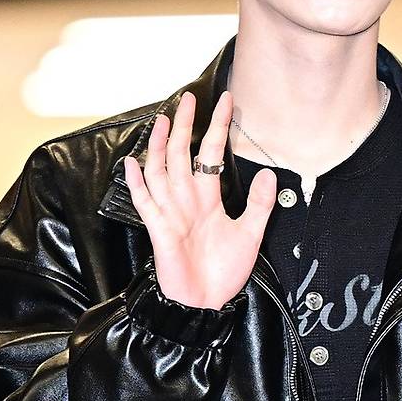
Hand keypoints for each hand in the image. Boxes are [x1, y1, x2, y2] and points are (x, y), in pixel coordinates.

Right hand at [123, 90, 276, 308]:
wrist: (206, 303)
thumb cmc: (224, 271)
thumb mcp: (251, 233)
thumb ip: (259, 204)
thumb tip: (270, 174)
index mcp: (208, 197)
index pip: (211, 152)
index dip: (217, 126)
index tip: (227, 101)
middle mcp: (187, 199)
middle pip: (182, 153)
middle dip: (185, 125)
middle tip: (189, 97)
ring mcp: (171, 212)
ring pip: (160, 170)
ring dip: (160, 145)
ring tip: (163, 119)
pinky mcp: (159, 229)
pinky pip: (144, 201)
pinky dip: (136, 182)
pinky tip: (131, 163)